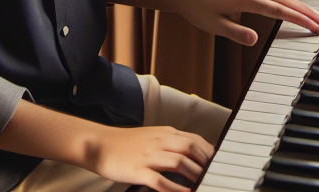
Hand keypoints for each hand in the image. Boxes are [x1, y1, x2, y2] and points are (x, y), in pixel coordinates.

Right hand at [87, 123, 213, 191]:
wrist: (100, 144)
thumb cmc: (127, 143)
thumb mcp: (152, 135)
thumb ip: (171, 141)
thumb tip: (191, 152)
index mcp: (164, 132)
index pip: (194, 138)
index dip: (208, 151)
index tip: (218, 162)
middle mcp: (159, 141)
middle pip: (190, 147)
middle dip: (205, 162)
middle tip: (213, 175)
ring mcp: (149, 155)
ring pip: (179, 162)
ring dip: (193, 174)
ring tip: (202, 184)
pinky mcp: (138, 170)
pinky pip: (159, 180)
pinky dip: (174, 188)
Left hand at [175, 0, 318, 43]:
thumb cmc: (201, 11)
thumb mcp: (215, 26)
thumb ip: (236, 32)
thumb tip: (255, 40)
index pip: (278, 9)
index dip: (297, 18)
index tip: (313, 25)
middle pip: (286, 0)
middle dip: (305, 11)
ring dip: (300, 6)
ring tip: (316, 17)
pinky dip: (289, 4)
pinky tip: (297, 10)